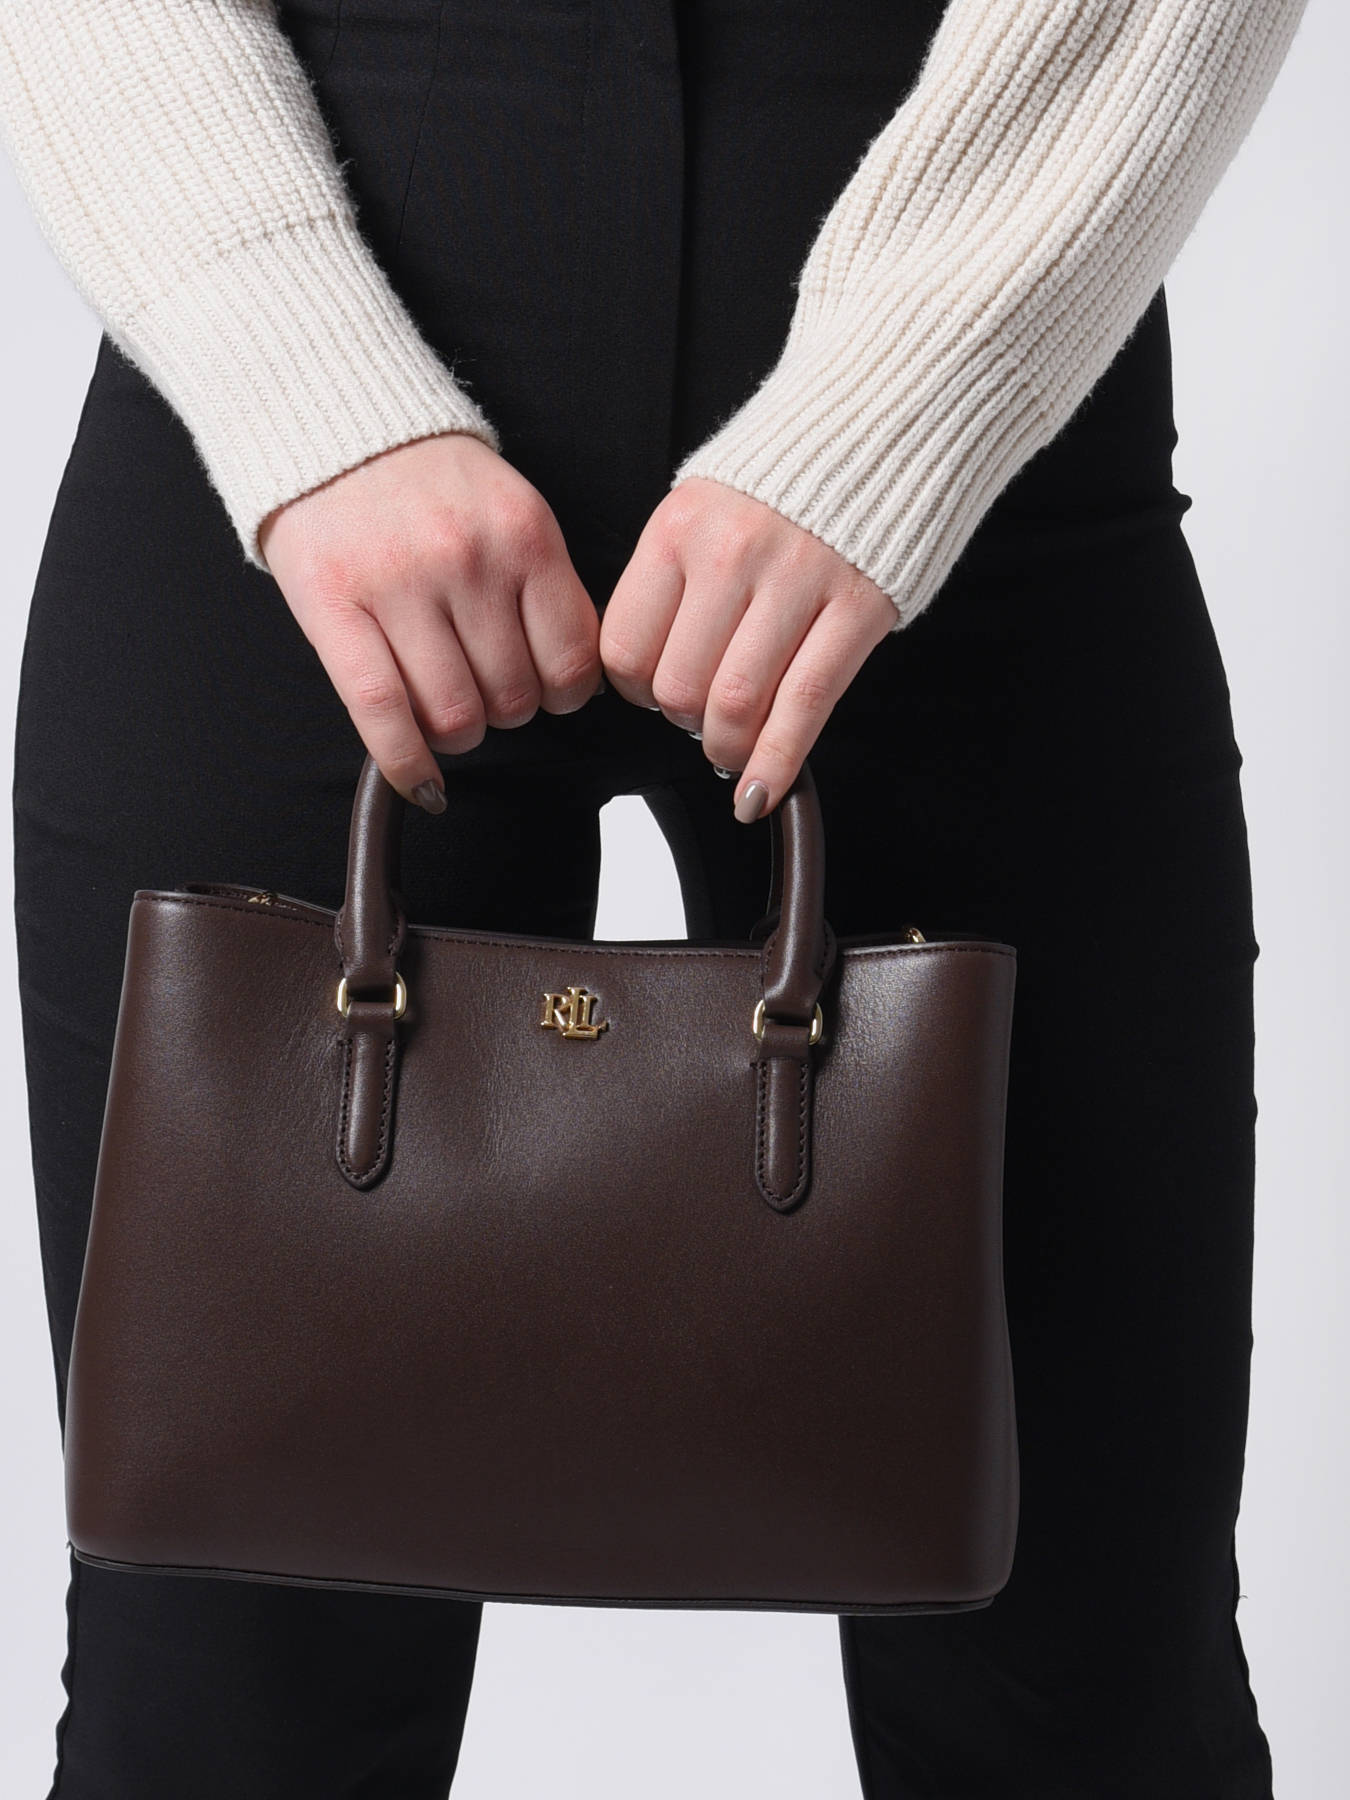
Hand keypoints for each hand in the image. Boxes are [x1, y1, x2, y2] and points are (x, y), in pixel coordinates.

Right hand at [259, 433, 601, 810]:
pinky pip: (382, 714)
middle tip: (484, 686)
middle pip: (512, 699)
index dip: (562, 697)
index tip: (546, 691)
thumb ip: (545, 589)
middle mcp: (467, 560)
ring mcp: (399, 584)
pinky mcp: (336, 607)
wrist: (336, 424)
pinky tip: (423, 784)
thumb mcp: (512, 514)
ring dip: (457, 732)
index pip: (571, 664)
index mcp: (525, 536)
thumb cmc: (431, 484)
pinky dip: (407, 765)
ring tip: (445, 703)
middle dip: (505, 712)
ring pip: (453, 716)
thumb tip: (575, 683)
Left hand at [599, 478, 898, 819]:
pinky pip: (804, 707)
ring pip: (736, 705)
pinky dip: (776, 764)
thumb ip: (672, 584)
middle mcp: (732, 554)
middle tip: (704, 710)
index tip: (655, 690)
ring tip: (734, 742)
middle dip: (685, 720)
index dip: (635, 690)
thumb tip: (646, 675)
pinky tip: (761, 793)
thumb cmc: (784, 483)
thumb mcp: (703, 511)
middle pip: (677, 687)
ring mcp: (799, 581)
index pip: (625, 648)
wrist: (882, 425)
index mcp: (679, 530)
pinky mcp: (858, 608)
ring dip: (727, 746)